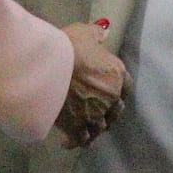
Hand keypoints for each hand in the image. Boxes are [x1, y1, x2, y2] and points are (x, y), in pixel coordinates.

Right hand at [55, 19, 129, 148]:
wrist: (46, 67)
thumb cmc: (66, 46)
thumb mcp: (83, 33)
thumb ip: (96, 34)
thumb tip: (104, 31)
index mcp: (116, 74)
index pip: (126, 86)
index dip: (118, 91)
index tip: (112, 94)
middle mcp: (110, 97)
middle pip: (114, 111)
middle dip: (107, 113)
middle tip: (96, 114)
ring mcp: (95, 114)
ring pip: (99, 127)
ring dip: (92, 128)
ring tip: (82, 131)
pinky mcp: (78, 127)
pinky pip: (80, 139)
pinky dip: (75, 141)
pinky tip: (67, 141)